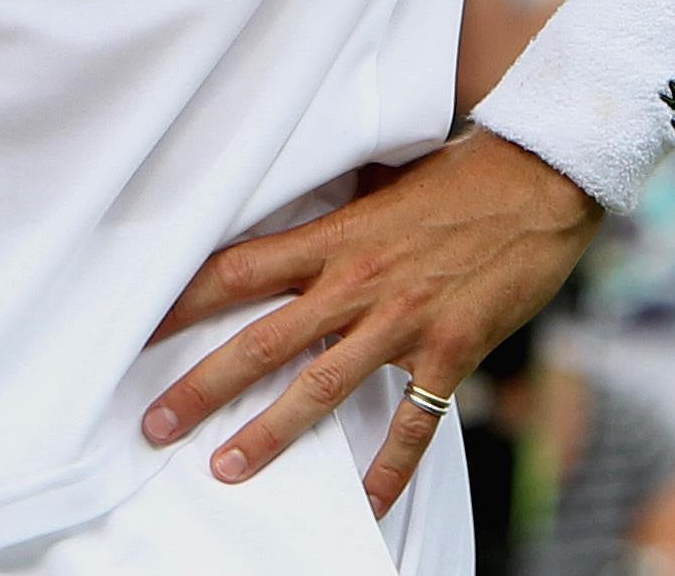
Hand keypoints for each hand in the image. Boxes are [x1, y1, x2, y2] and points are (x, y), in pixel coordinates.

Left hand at [143, 131, 601, 512]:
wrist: (538, 181)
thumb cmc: (457, 174)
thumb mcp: (379, 184)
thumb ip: (334, 214)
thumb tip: (291, 214)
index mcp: (332, 238)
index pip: (236, 270)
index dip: (181, 303)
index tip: (136, 331)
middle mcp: (355, 283)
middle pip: (261, 341)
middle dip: (201, 387)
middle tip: (155, 424)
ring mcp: (402, 321)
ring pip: (321, 387)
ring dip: (270, 434)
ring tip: (225, 468)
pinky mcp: (451, 349)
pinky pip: (414, 421)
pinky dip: (390, 466)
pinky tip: (368, 501)